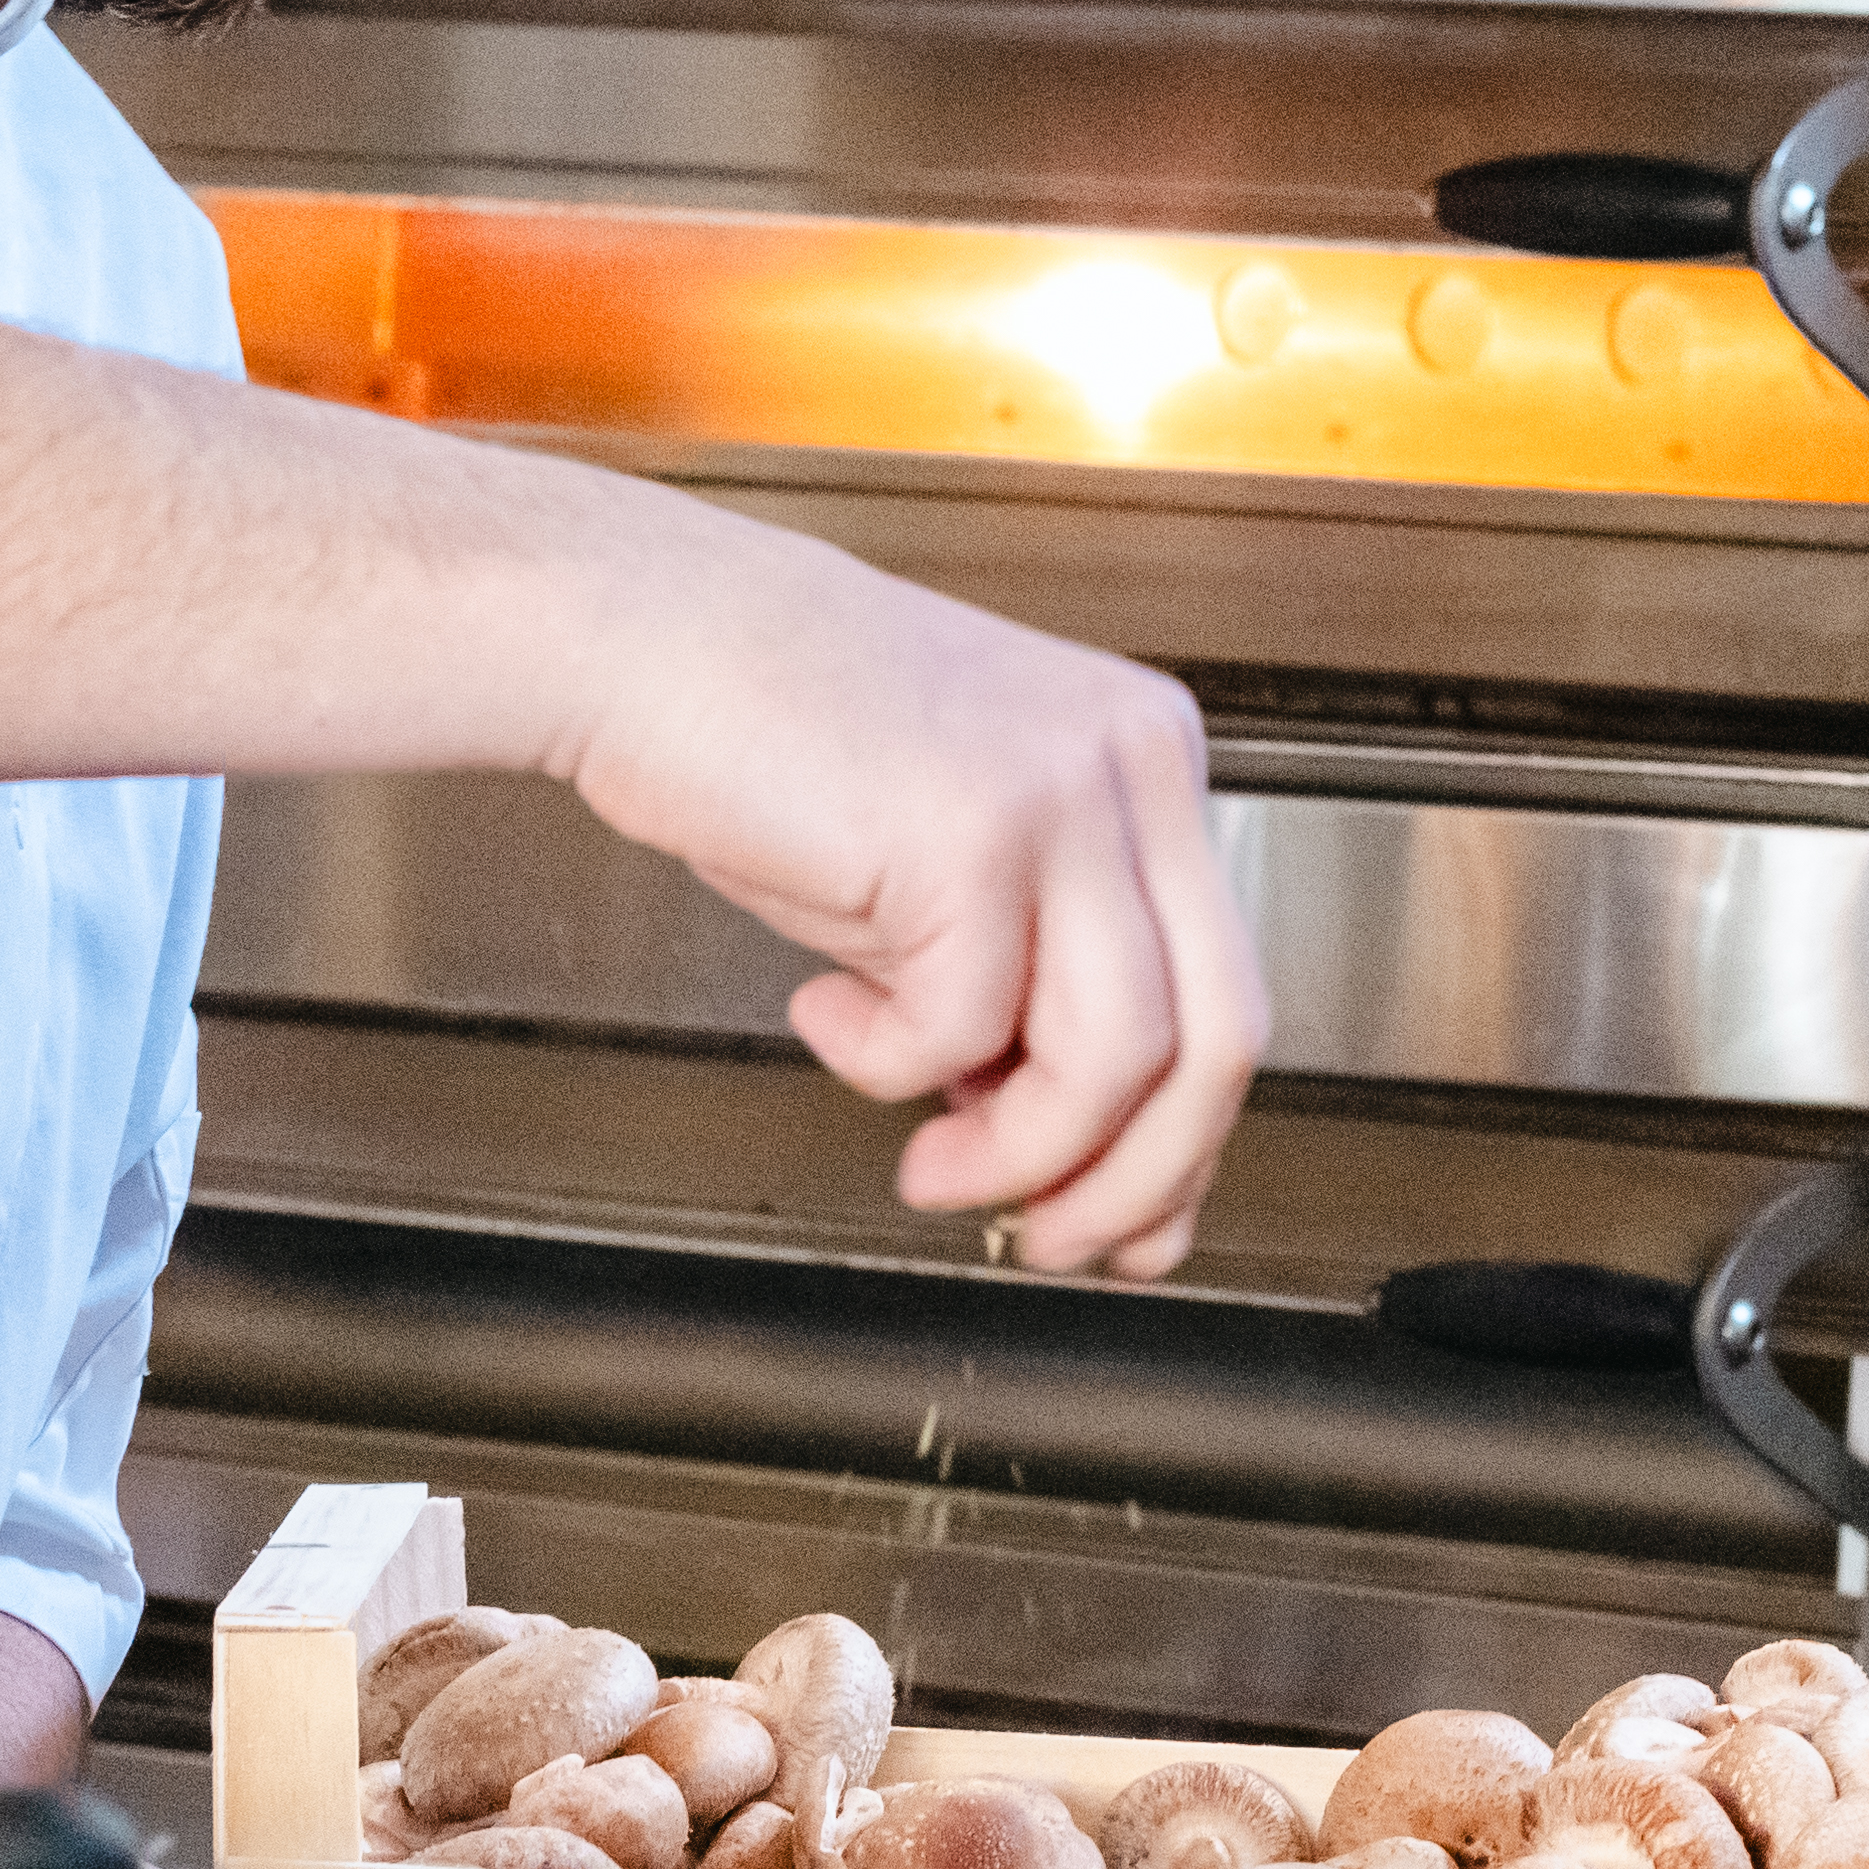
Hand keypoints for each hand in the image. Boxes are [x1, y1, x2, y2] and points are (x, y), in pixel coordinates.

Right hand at [543, 512, 1264, 1275]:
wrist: (641, 630)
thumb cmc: (771, 741)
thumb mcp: (947, 883)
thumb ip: (1031, 1004)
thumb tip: (1092, 1171)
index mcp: (1148, 759)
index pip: (1227, 990)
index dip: (1184, 1140)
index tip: (1129, 1218)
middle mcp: (1134, 762)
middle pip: (1220, 1035)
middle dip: (1139, 1180)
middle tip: (1052, 1238)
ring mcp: (1064, 789)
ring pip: (1123, 1055)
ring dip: (1023, 1157)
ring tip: (932, 1167)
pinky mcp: (969, 829)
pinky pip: (964, 1027)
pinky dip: (889, 1067)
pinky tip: (829, 1019)